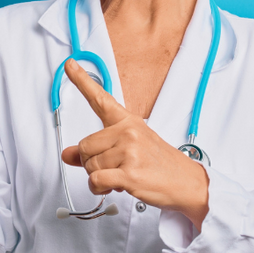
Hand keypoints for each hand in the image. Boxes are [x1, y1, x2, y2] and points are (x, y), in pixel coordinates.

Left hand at [59, 60, 209, 228]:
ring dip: (99, 178)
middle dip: (92, 163)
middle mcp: (128, 131)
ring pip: (89, 166)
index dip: (81, 80)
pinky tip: (113, 186)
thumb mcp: (128, 150)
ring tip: (121, 176)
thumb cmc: (159, 164)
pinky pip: (96, 180)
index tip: (69, 64)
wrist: (186, 182)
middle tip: (113, 168)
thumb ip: (95, 150)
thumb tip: (67, 154)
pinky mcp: (130, 172)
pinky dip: (99, 188)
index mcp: (127, 121)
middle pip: (85, 147)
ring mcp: (130, 151)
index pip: (100, 98)